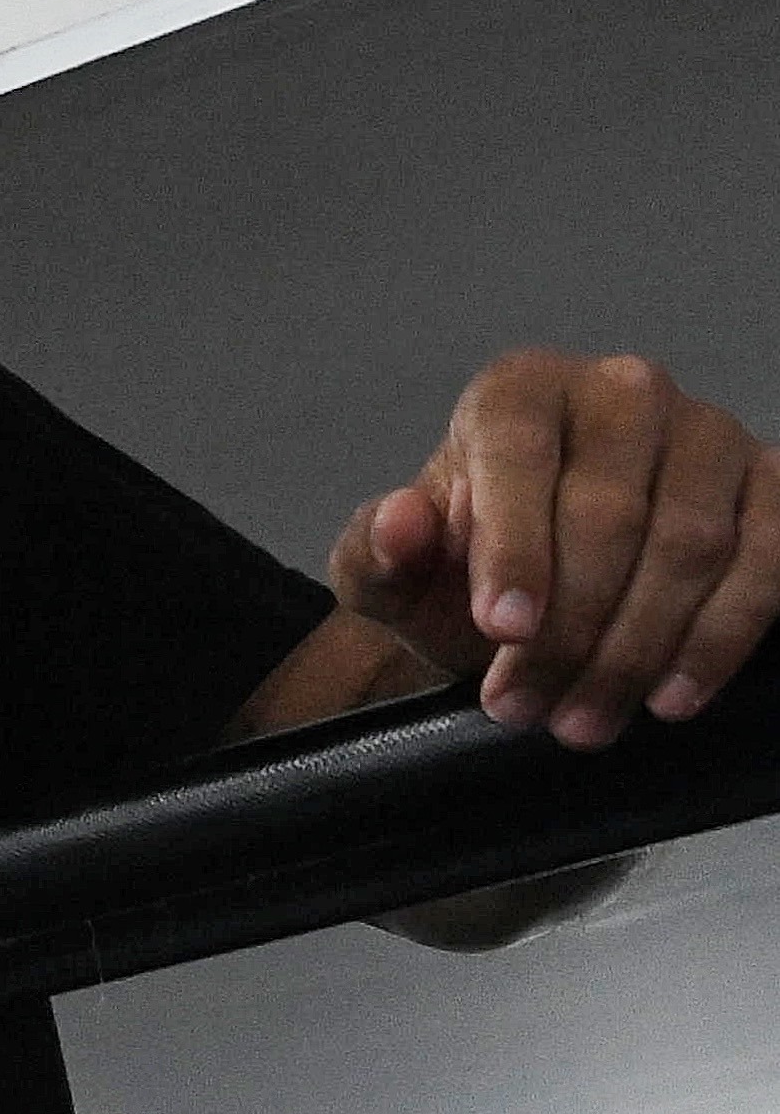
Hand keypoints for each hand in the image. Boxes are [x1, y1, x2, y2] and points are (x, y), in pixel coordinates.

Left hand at [330, 350, 779, 747]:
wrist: (538, 588)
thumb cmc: (465, 569)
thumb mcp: (394, 574)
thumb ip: (374, 550)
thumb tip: (398, 522)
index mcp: (520, 392)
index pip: (519, 456)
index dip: (513, 546)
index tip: (502, 629)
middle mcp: (623, 391)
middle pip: (610, 515)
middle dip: (565, 629)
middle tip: (524, 709)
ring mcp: (710, 432)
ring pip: (690, 545)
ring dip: (635, 650)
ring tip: (581, 722)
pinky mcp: (772, 484)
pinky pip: (768, 558)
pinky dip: (720, 637)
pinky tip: (671, 696)